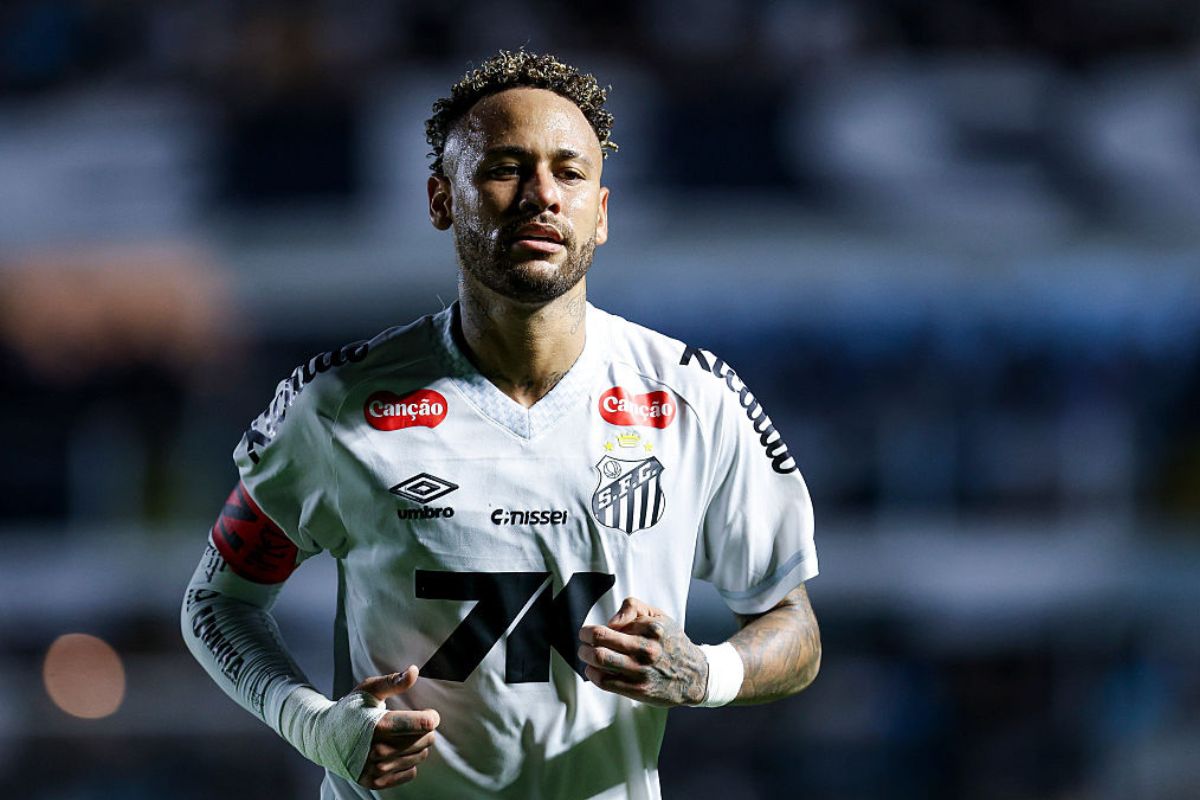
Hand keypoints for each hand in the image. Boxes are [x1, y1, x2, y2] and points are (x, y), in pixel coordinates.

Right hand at [353, 666, 439, 790]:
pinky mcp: (374, 782)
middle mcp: (377, 750)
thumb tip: (414, 671)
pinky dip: (408, 761)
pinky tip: (394, 751)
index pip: (422, 724)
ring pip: (420, 756)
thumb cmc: (350, 709)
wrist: (323, 737)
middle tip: (411, 723)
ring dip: (416, 745)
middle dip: (424, 730)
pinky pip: (411, 772)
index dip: (431, 717)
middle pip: (425, 740)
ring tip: (400, 736)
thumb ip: (394, 681)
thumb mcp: (369, 689)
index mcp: (378, 725)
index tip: (428, 713)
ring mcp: (375, 769)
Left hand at [578, 596, 708, 706]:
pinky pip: (605, 681)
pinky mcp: (638, 690)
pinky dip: (593, 674)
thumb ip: (633, 607)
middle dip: (585, 638)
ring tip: (586, 653)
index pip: (610, 626)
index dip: (596, 628)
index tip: (591, 630)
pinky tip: (593, 670)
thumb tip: (611, 621)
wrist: (694, 675)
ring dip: (586, 655)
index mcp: (652, 629)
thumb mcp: (659, 616)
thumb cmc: (672, 643)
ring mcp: (642, 671)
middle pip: (600, 641)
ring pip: (600, 660)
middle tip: (583, 638)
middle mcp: (647, 650)